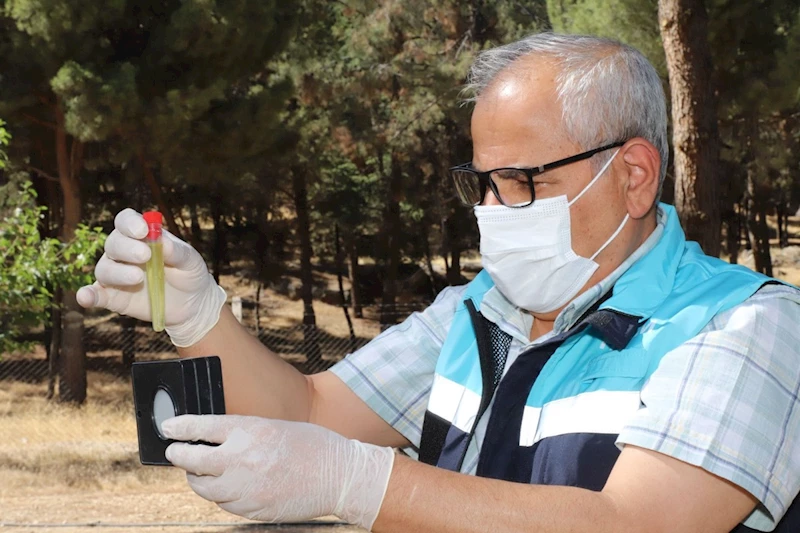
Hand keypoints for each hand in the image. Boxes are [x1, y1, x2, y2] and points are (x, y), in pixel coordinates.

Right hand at [76, 208, 226, 346]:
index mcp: (140, 236)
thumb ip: (177, 251)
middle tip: (145, 255)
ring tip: (138, 277)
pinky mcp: (113, 297)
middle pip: (113, 243)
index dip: (130, 223)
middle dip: (127, 248)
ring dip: (117, 272)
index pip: (125, 221)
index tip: (143, 230)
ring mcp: (116, 275)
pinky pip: (96, 294)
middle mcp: (123, 252)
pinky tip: (85, 297)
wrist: (193, 303)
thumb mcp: (190, 260)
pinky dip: (88, 295)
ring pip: (104, 268)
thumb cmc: (189, 273)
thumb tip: (162, 241)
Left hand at [161, 415, 394, 529]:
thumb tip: (210, 440)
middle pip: (193, 460)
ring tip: (202, 471)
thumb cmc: (311, 445)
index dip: (179, 428)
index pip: (201, 427)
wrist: (339, 475)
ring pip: (204, 488)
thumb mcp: (275, 427)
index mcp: (250, 431)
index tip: (167, 429)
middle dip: (179, 455)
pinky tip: (230, 486)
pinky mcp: (252, 509)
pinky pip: (224, 504)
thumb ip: (243, 433)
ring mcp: (246, 488)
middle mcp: (243, 459)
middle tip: (175, 452)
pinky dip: (222, 494)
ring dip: (199, 478)